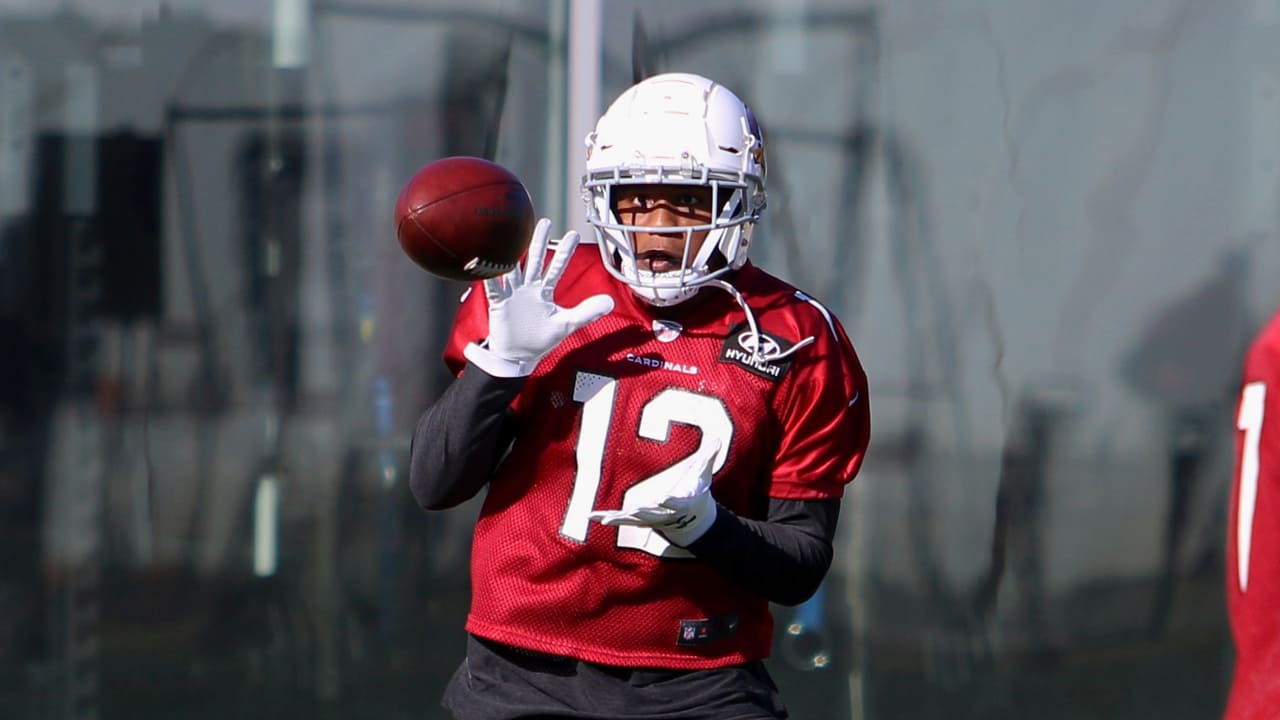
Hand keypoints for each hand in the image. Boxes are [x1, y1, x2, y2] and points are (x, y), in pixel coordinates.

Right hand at [465, 218, 613, 376]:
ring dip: (514, 254)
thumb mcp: (566, 324)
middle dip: (540, 242)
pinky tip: (485, 264)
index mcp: (544, 291)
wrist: (518, 356)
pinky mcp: (498, 304)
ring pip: (514, 269)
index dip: (564, 252)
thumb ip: (587, 312)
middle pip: (535, 260)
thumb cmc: (540, 339)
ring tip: (513, 235)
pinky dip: (488, 277)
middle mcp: (528, 288)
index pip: (557, 267)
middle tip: (545, 221)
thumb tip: (611, 302)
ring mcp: (512, 294)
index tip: (573, 234)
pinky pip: (493, 288)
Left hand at [588, 440, 720, 547]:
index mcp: (681, 502)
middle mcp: (664, 513)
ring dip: (618, 518)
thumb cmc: (696, 492)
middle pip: (653, 513)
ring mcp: (650, 518)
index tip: (664, 498)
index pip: (676, 501)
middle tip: (634, 511)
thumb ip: (708, 456)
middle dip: (643, 512)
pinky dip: (608, 517)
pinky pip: (621, 519)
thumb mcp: (703, 474)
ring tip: (603, 519)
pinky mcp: (639, 519)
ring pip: (632, 519)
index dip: (670, 501)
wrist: (692, 520)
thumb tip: (718, 438)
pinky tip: (593, 517)